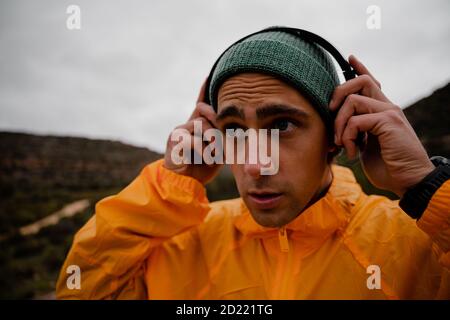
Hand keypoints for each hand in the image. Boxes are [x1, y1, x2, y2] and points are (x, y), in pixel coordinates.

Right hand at [163, 79, 222, 184]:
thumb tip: (238, 129)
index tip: (209, 75)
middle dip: (216, 127)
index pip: (201, 104)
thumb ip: (223, 138)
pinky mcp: (174, 140)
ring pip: (201, 125)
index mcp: (196, 126)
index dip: (204, 90)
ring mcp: (179, 131)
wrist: (183, 184)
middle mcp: (186, 125)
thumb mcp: (218, 151)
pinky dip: (203, 151)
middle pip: (205, 113)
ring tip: (214, 156)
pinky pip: (193, 139)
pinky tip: (207, 161)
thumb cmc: (202, 167)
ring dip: (212, 142)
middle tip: (221, 144)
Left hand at [330, 55, 434, 196]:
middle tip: (330, 113)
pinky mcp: (389, 122)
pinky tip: (353, 152)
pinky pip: (356, 120)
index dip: (359, 69)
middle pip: (360, 81)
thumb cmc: (389, 167)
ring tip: (342, 145)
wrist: (410, 181)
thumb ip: (357, 134)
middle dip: (337, 94)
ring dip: (339, 125)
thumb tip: (337, 132)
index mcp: (382, 111)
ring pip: (352, 101)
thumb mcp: (367, 147)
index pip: (371, 82)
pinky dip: (347, 137)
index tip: (349, 58)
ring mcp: (389, 113)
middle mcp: (387, 107)